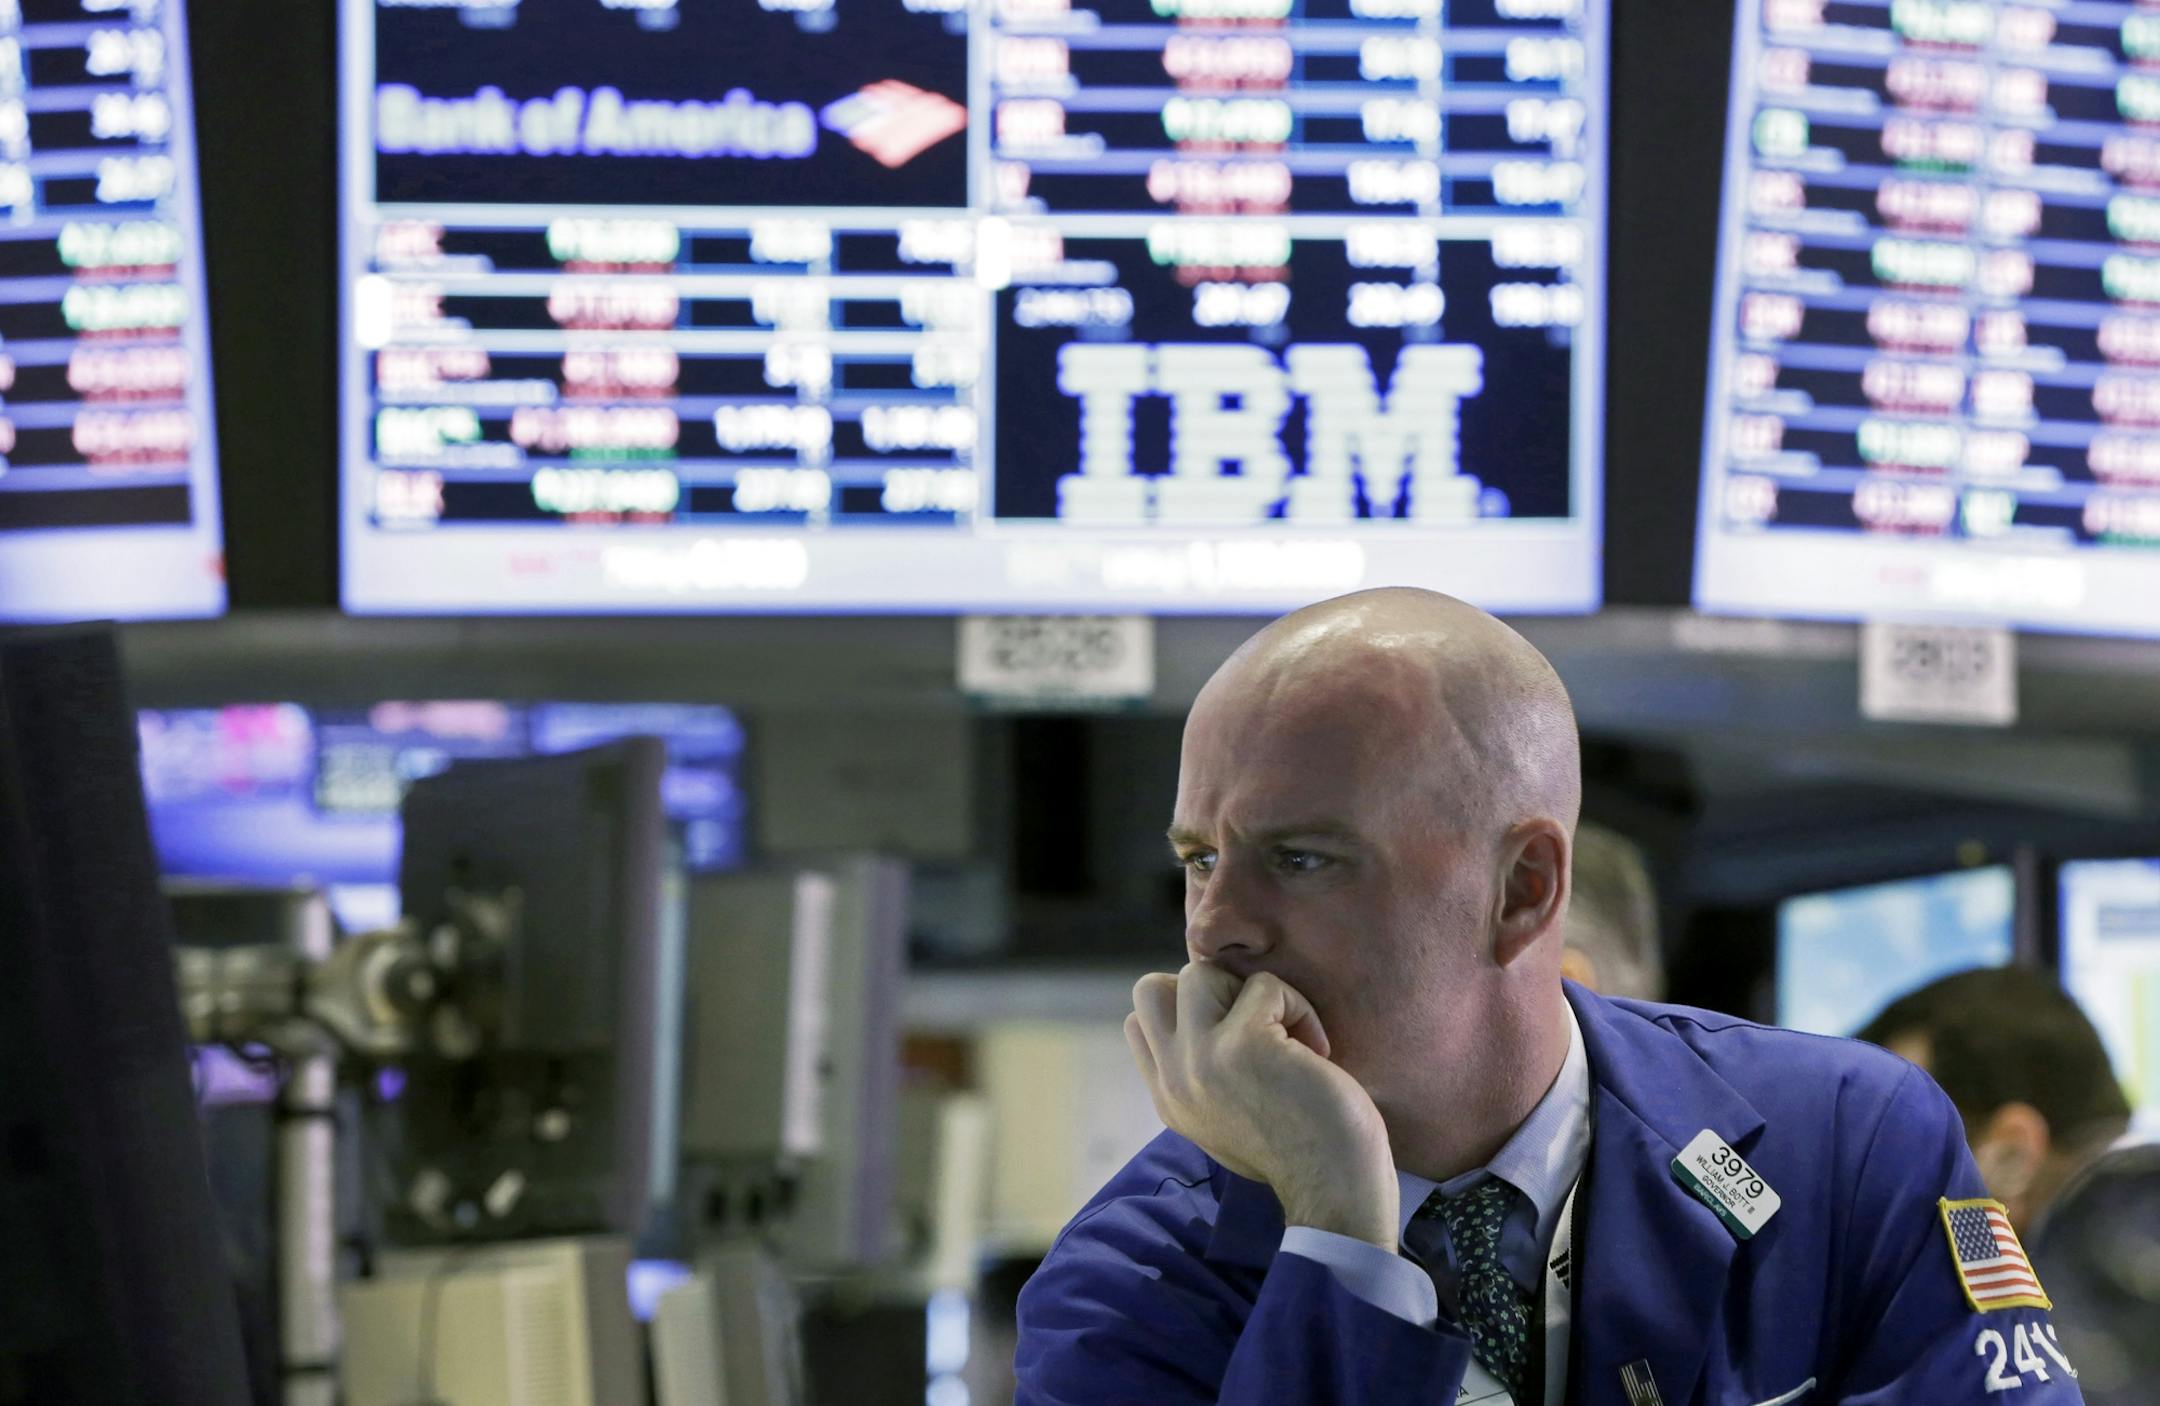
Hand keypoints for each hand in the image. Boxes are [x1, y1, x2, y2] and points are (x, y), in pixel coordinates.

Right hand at [1125, 962, 1398, 1249]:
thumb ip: (1202, 1076)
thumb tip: (1210, 1016)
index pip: (1140, 1023)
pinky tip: (1317, 1050)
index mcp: (1168, 1099)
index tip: (1237, 1039)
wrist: (1336, 1195)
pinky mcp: (1242, 1044)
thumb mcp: (1228, 1118)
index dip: (1189, 1013)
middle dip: (1208, 992)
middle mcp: (1173, 1080)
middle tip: (1255, 1028)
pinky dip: (1298, 1006)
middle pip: (1152, 988)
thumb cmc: (1301, 1154)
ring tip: (1286, 1033)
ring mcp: (1201, 1060)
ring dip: (1251, 992)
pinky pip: (1264, 985)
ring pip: (1199, 973)